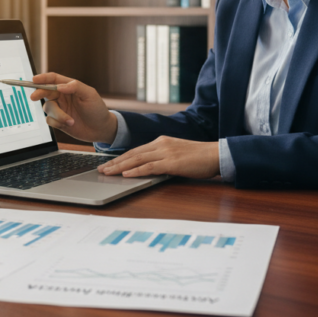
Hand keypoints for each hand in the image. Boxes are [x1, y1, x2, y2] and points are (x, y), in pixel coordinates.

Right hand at [29, 72, 117, 143]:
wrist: (101, 129)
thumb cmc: (97, 109)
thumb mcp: (90, 94)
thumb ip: (75, 86)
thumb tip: (60, 86)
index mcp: (69, 87)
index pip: (53, 79)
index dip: (43, 78)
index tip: (35, 80)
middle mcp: (62, 97)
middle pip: (45, 91)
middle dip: (39, 93)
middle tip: (34, 96)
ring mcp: (60, 109)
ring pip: (48, 108)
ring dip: (58, 115)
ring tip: (70, 121)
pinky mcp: (58, 121)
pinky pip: (50, 120)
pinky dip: (57, 122)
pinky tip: (68, 124)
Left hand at [99, 136, 219, 178]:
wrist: (215, 155)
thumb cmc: (199, 157)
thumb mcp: (177, 153)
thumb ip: (163, 157)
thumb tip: (148, 167)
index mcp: (161, 141)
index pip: (136, 150)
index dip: (120, 157)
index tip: (108, 163)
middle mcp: (161, 144)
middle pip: (132, 154)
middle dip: (115, 162)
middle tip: (101, 169)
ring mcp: (166, 152)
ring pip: (137, 159)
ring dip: (120, 167)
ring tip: (107, 173)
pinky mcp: (172, 162)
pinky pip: (149, 167)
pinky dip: (136, 171)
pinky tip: (126, 175)